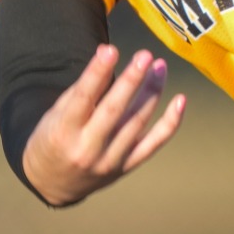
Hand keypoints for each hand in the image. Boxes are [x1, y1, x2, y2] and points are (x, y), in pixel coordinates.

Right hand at [22, 45, 185, 206]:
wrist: (53, 183)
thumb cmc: (54, 138)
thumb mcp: (56, 114)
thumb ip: (82, 88)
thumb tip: (107, 53)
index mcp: (63, 132)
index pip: (83, 97)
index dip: (97, 72)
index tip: (111, 50)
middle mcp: (88, 148)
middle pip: (114, 110)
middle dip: (131, 81)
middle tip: (144, 56)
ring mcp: (110, 160)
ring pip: (137, 122)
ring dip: (152, 91)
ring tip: (159, 66)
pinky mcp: (126, 167)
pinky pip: (153, 144)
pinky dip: (170, 123)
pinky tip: (180, 100)